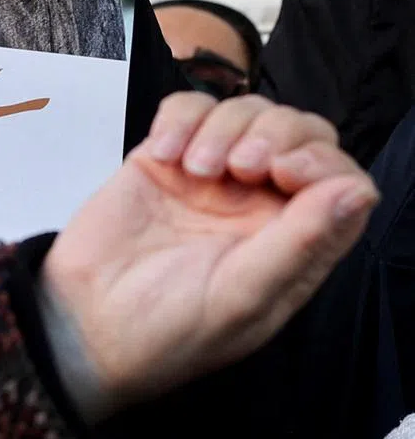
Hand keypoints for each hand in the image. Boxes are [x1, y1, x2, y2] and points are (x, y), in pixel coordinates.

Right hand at [40, 93, 378, 422]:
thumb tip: (356, 192)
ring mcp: (212, 177)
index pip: (341, 182)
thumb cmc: (167, 331)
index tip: (282, 173)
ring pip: (246, 111)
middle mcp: (260, 206)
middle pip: (300, 133)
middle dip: (274, 133)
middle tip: (238, 165)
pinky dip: (179, 118)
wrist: (82, 320)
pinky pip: (188, 108)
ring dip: (222, 128)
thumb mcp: (242, 296)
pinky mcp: (165, 157)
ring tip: (192, 167)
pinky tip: (164, 152)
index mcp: (294, 245)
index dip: (322, 163)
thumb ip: (302, 243)